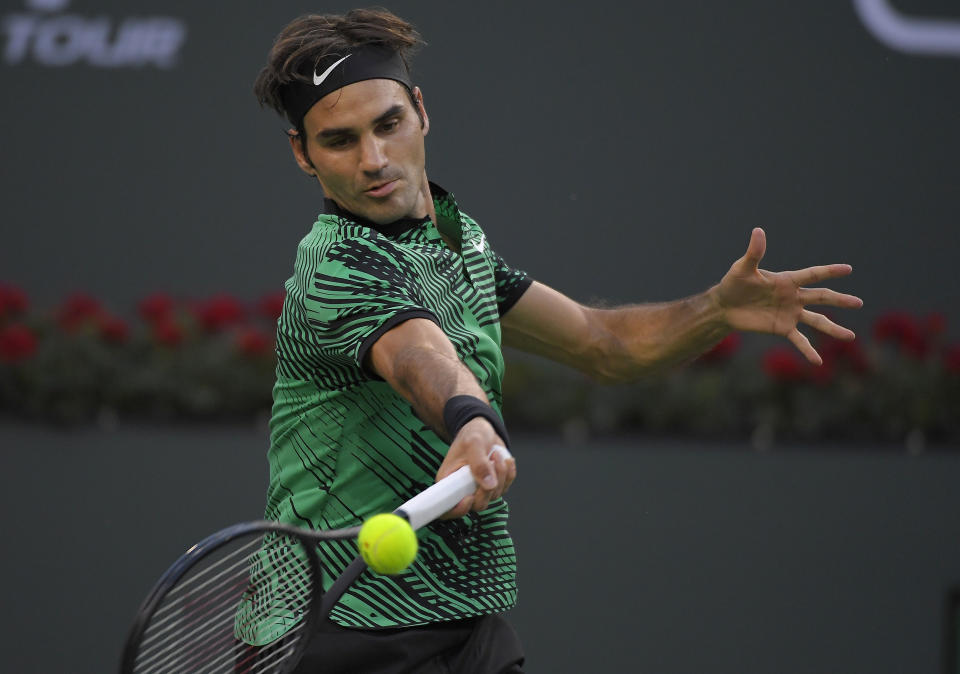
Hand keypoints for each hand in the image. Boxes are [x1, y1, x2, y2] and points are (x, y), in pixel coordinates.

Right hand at [435, 417, 516, 517]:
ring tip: (495, 454)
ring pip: (494, 496)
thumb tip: (489, 485)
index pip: (447, 508)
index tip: (469, 497)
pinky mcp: (493, 485)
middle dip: (488, 488)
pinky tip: (505, 459)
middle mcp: (462, 489)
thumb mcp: (473, 443)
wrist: (483, 429)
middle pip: (477, 505)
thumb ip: (479, 464)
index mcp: (448, 482)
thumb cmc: (472, 434)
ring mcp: (479, 489)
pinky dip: (509, 474)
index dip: (458, 510)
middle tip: (492, 463)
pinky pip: (505, 487)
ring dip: (500, 474)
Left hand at [711, 228, 863, 364]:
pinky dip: (808, 351)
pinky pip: (799, 340)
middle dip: (840, 300)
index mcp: (787, 280)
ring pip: (817, 321)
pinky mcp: (782, 328)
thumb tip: (758, 231)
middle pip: (821, 298)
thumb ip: (754, 253)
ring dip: (833, 329)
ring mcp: (790, 313)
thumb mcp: (743, 268)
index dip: (829, 271)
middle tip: (858, 303)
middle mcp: (793, 297)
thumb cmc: (733, 283)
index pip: (813, 275)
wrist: (724, 306)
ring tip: (850, 337)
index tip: (848, 269)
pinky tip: (818, 362)